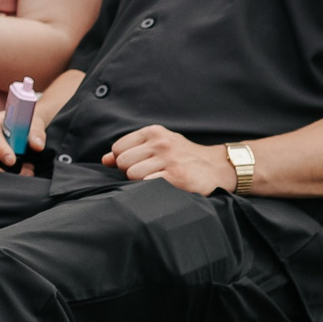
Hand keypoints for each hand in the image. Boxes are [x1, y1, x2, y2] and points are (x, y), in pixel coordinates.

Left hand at [103, 126, 232, 194]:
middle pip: (123, 162)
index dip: (123, 160)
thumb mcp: (158, 146)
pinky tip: (162, 187)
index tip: (138, 164)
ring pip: (132, 175)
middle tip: (148, 174)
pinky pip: (146, 184)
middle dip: (129, 172)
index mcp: (154, 132)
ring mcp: (169, 160)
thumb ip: (130, 150)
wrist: (217, 168)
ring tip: (156, 180)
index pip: (118, 148)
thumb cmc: (182, 157)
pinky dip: (149, 189)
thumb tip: (105, 160)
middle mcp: (161, 143)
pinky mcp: (176, 177)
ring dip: (139, 182)